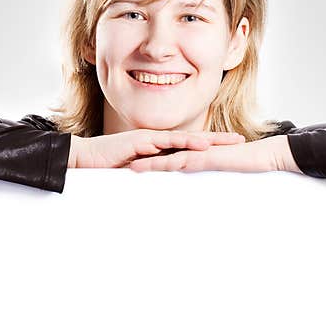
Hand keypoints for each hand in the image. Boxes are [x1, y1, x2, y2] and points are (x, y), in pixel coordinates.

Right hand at [69, 129, 245, 168]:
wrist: (84, 157)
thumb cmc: (105, 166)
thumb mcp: (134, 172)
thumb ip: (149, 175)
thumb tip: (161, 188)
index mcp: (157, 147)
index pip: (188, 145)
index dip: (209, 146)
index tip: (228, 149)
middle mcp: (157, 140)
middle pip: (193, 139)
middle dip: (218, 140)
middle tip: (241, 141)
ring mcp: (150, 139)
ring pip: (186, 138)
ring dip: (209, 139)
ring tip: (230, 141)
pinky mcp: (142, 142)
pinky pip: (168, 143)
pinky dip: (186, 143)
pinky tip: (203, 145)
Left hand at [127, 134, 298, 173]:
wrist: (264, 155)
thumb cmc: (249, 164)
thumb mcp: (226, 172)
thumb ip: (213, 175)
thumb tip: (207, 187)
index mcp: (199, 155)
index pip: (171, 158)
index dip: (153, 162)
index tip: (137, 167)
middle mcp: (196, 152)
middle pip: (164, 156)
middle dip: (144, 161)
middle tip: (124, 166)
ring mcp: (199, 153)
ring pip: (167, 157)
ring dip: (148, 163)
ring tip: (129, 168)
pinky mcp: (204, 157)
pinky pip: (180, 161)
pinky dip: (163, 164)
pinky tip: (151, 167)